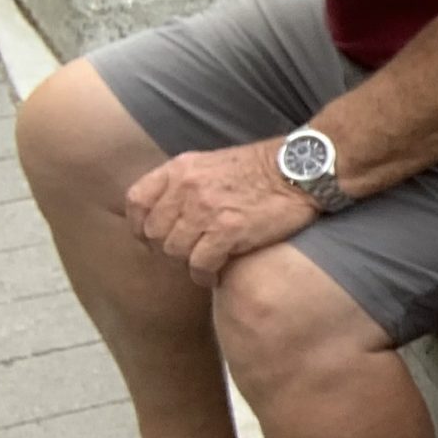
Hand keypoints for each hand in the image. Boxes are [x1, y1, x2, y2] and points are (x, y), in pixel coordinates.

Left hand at [125, 141, 315, 284]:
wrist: (300, 170)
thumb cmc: (262, 169)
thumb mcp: (213, 163)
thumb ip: (187, 183)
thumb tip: (171, 212)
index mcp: (181, 169)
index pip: (137, 201)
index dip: (140, 226)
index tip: (152, 239)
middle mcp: (187, 188)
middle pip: (155, 232)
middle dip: (167, 249)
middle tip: (185, 256)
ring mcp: (207, 209)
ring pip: (175, 250)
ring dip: (187, 264)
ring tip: (203, 266)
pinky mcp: (229, 230)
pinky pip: (201, 263)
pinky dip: (204, 274)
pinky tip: (215, 275)